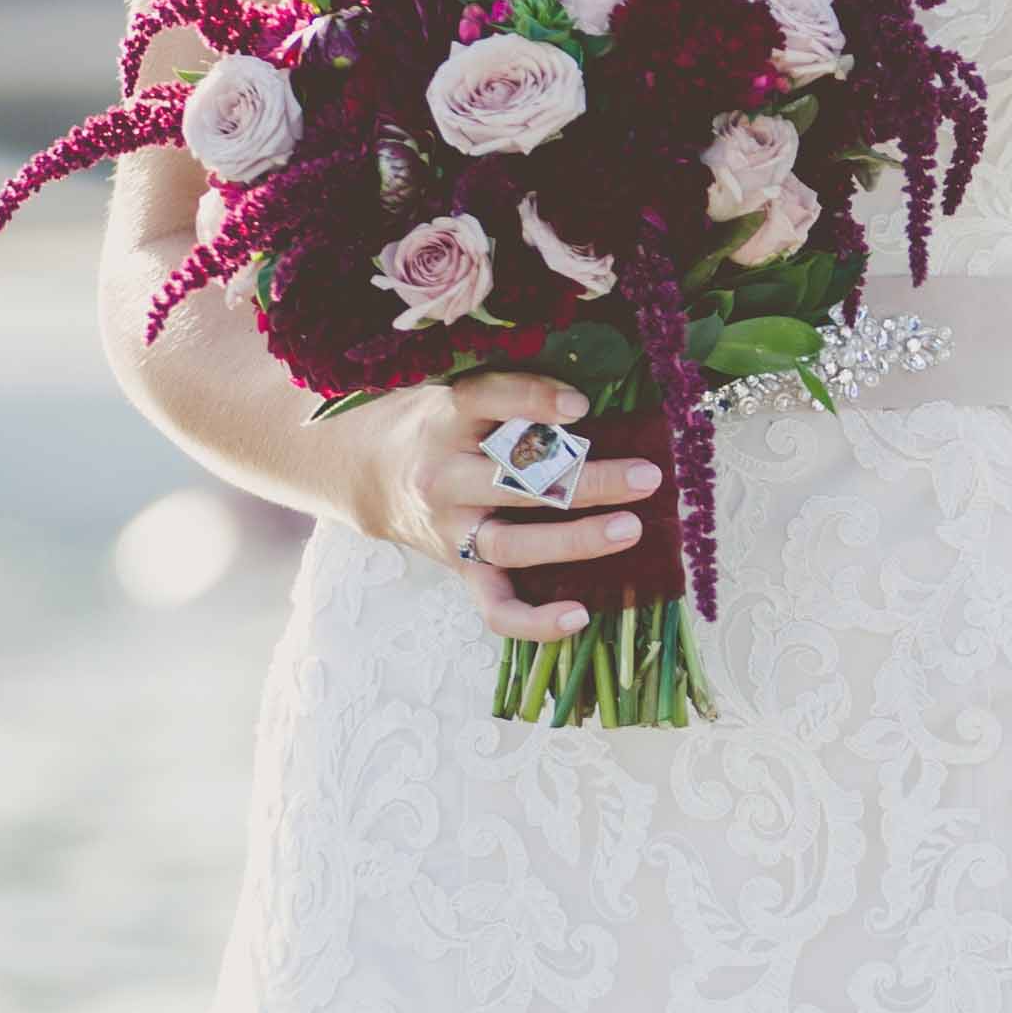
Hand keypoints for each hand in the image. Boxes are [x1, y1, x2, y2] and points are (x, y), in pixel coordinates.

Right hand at [361, 372, 664, 642]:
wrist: (364, 473)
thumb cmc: (435, 425)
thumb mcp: (455, 391)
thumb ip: (511, 392)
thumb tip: (592, 397)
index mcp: (447, 419)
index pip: (488, 401)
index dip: (534, 402)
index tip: (581, 405)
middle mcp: (445, 477)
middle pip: (516, 481)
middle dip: (586, 481)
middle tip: (647, 476)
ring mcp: (451, 530)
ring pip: (515, 544)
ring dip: (576, 540)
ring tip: (630, 529)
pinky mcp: (458, 569)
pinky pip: (495, 607)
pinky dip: (534, 621)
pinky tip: (579, 616)